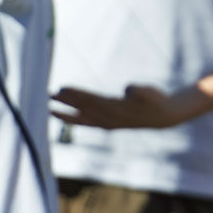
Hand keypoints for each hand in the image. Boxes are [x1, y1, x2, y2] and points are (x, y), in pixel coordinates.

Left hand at [53, 83, 199, 129]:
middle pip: (82, 109)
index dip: (75, 94)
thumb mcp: (151, 93)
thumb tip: (128, 88)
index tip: (61, 88)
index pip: (90, 100)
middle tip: (47, 94)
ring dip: (65, 112)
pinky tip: (67, 116)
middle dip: (64, 102)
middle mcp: (108, 119)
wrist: (165, 116)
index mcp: (115, 109)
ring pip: (82, 118)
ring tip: (49, 108)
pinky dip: (76, 119)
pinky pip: (87, 122)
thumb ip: (140, 91)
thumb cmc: (157, 101)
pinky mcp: (109, 124)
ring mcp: (108, 123)